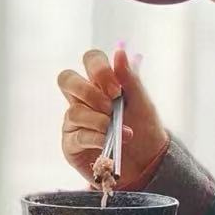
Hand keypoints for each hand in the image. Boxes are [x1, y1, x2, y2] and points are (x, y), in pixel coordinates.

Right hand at [57, 45, 169, 188]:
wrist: (148, 163)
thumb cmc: (145, 129)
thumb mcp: (143, 102)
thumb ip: (130, 78)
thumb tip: (119, 51)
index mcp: (100, 83)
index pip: (90, 60)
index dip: (99, 70)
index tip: (117, 90)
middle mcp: (82, 99)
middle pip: (66, 79)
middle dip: (88, 92)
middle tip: (111, 107)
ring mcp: (74, 122)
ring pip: (73, 112)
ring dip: (100, 122)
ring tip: (121, 133)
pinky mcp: (71, 144)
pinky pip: (77, 136)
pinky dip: (96, 138)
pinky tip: (110, 144)